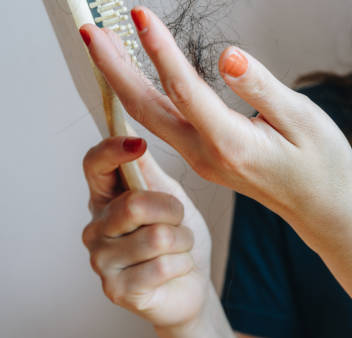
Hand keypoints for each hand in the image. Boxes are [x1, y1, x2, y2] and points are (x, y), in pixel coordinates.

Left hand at [79, 7, 351, 233]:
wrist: (320, 208)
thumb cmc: (321, 163)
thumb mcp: (303, 120)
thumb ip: (262, 88)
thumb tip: (227, 55)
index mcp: (230, 142)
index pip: (183, 89)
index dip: (159, 49)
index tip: (138, 14)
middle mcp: (205, 153)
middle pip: (145, 107)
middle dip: (113, 67)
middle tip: (89, 28)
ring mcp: (201, 158)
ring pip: (149, 116)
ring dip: (121, 79)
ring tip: (104, 44)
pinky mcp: (204, 156)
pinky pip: (162, 123)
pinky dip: (141, 94)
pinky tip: (136, 75)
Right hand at [81, 135, 211, 329]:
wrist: (190, 283)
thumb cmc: (178, 235)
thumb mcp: (169, 195)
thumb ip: (147, 169)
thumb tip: (129, 129)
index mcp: (105, 198)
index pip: (94, 165)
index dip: (112, 150)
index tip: (138, 145)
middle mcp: (96, 227)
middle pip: (135, 204)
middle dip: (172, 211)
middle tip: (178, 220)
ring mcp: (102, 261)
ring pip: (156, 237)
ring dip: (182, 240)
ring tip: (179, 246)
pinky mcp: (117, 289)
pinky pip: (162, 265)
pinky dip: (182, 263)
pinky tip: (176, 268)